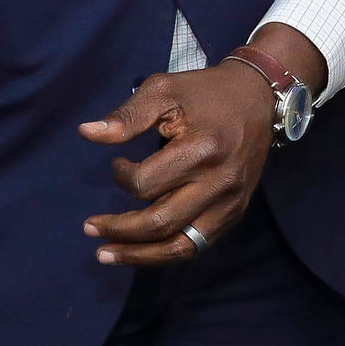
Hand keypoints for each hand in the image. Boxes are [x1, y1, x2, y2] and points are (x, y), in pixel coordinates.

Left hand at [78, 23, 321, 265]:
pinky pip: (198, 245)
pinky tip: (142, 253)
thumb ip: (127, 116)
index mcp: (201, 150)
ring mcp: (230, 203)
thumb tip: (87, 133)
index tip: (116, 164)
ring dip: (140, 256)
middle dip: (119, 230)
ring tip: (106, 255)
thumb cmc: (205, 92)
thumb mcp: (164, 90)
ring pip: (181, 246)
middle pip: (161, 223)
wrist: (258, 97)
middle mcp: (219, 183)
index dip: (121, 177)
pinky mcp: (235, 212)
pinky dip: (166, 253)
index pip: (146, 184)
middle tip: (89, 228)